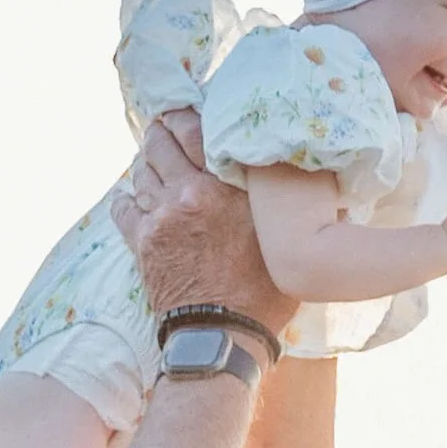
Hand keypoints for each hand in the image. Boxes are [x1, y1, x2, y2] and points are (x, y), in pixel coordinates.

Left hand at [117, 113, 285, 330]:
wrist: (224, 335)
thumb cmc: (265, 291)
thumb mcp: (287, 237)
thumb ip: (294, 200)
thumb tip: (323, 172)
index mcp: (230, 186)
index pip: (198, 129)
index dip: (186, 115)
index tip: (185, 112)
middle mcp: (192, 193)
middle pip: (161, 143)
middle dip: (159, 133)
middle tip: (162, 130)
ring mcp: (163, 216)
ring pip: (141, 172)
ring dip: (145, 165)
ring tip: (151, 163)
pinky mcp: (142, 241)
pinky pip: (123, 206)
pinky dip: (126, 198)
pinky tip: (131, 197)